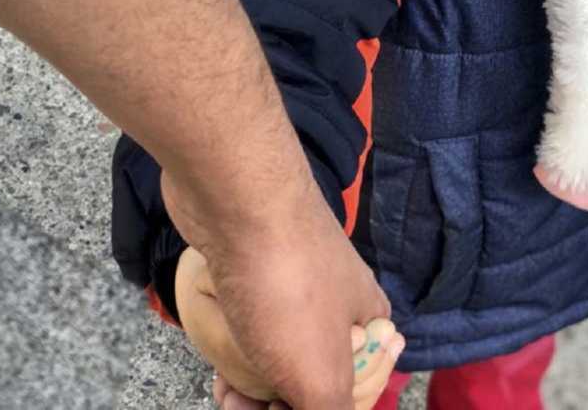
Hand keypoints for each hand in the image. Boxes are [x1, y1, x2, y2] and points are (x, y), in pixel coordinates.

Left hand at [174, 247, 403, 409]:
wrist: (238, 199)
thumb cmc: (288, 288)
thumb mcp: (318, 374)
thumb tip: (320, 409)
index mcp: (369, 322)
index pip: (359, 390)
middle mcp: (340, 300)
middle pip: (317, 373)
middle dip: (282, 403)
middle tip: (245, 407)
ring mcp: (298, 280)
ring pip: (281, 352)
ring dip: (254, 388)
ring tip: (226, 397)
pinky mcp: (260, 267)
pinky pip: (254, 324)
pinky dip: (237, 354)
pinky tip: (217, 372)